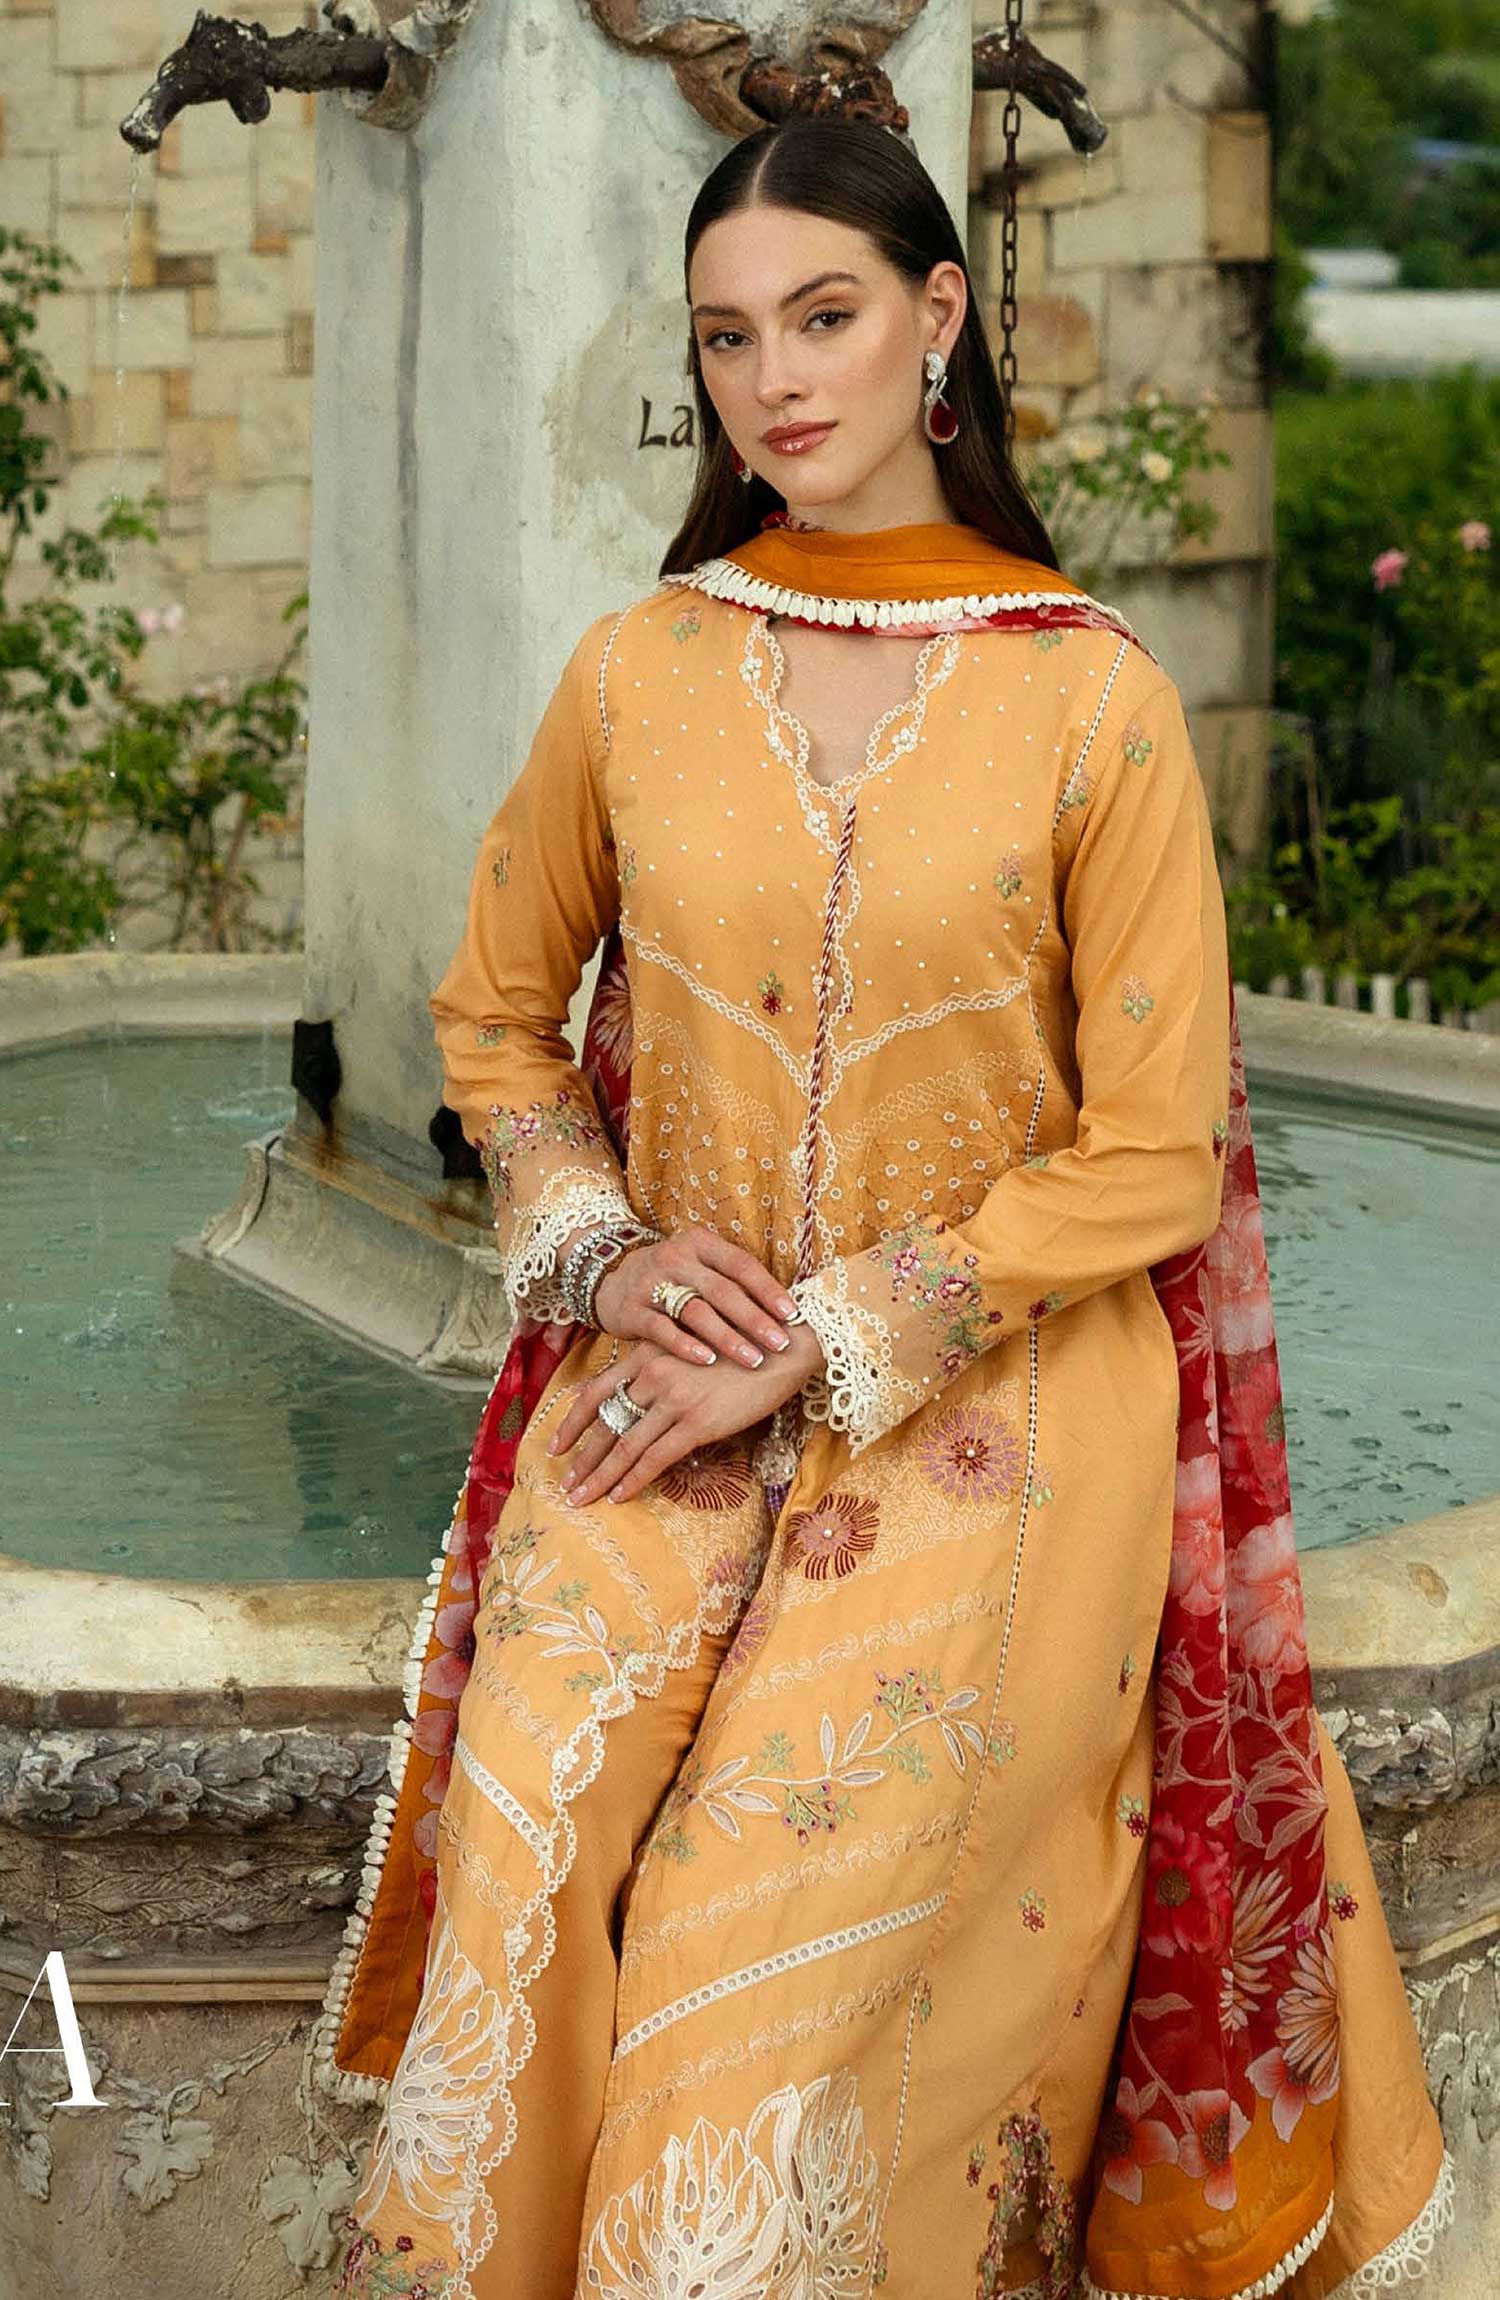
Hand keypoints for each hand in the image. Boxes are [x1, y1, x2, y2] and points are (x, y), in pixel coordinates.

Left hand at [545, 1323, 825, 1507]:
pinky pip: (655, 1458)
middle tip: (564, 1484)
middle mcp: (653, 1374)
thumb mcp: (688, 1347)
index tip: (555, 1446)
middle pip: (603, 1423)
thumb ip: (659, 1366)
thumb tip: (635, 1396)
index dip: (570, 1422)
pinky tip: (619, 1496)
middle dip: (581, 1458)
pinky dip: (633, 1480)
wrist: (781, 1347)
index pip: (593, 1391)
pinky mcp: (697, 1422)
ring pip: (624, 1445)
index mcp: (646, 1353)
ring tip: (582, 1498)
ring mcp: (674, 1398)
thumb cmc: (739, 1347)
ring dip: (599, 1477)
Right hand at [592, 1223, 800, 1372]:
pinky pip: (662, 1330)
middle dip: (755, 1319)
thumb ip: (731, 1283)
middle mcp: (676, 1259)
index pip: (741, 1265)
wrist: (610, 1279)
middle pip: (722, 1290)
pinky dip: (687, 1346)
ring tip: (753, 1359)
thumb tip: (785, 1313)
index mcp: (700, 1244)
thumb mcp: (699, 1267)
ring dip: (728, 1337)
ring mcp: (651, 1284)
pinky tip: (708, 1361)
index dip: (768, 1289)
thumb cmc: (672, 1279)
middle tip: (780, 1343)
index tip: (793, 1314)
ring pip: (696, 1312)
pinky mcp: (632, 1310)